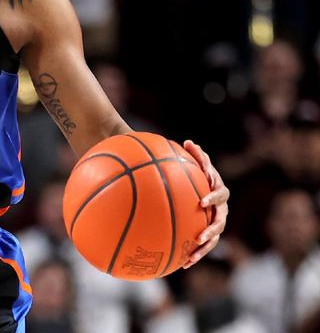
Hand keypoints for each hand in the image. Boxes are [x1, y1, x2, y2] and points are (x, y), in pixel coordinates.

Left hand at [182, 140, 228, 268]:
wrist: (199, 188)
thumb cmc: (196, 173)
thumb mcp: (196, 163)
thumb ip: (195, 155)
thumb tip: (189, 141)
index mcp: (219, 192)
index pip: (220, 194)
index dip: (213, 197)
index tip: (202, 201)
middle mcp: (221, 209)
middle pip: (221, 221)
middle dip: (212, 230)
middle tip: (200, 235)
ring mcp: (216, 223)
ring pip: (215, 238)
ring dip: (204, 248)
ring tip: (192, 256)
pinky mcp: (208, 234)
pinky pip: (204, 246)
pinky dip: (196, 255)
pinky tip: (183, 264)